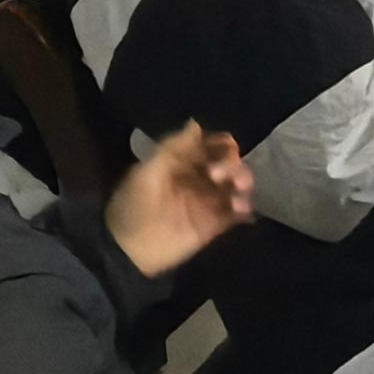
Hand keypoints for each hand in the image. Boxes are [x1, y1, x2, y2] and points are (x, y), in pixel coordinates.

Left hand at [107, 122, 254, 276]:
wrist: (127, 250)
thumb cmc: (133, 206)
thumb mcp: (147, 172)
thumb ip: (172, 148)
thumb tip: (196, 123)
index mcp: (184, 163)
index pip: (212, 145)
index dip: (222, 144)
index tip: (223, 150)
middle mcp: (200, 178)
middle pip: (230, 162)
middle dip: (234, 164)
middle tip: (219, 176)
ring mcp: (209, 201)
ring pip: (238, 185)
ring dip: (244, 183)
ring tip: (238, 194)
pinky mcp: (215, 225)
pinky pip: (238, 213)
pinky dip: (246, 209)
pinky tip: (241, 211)